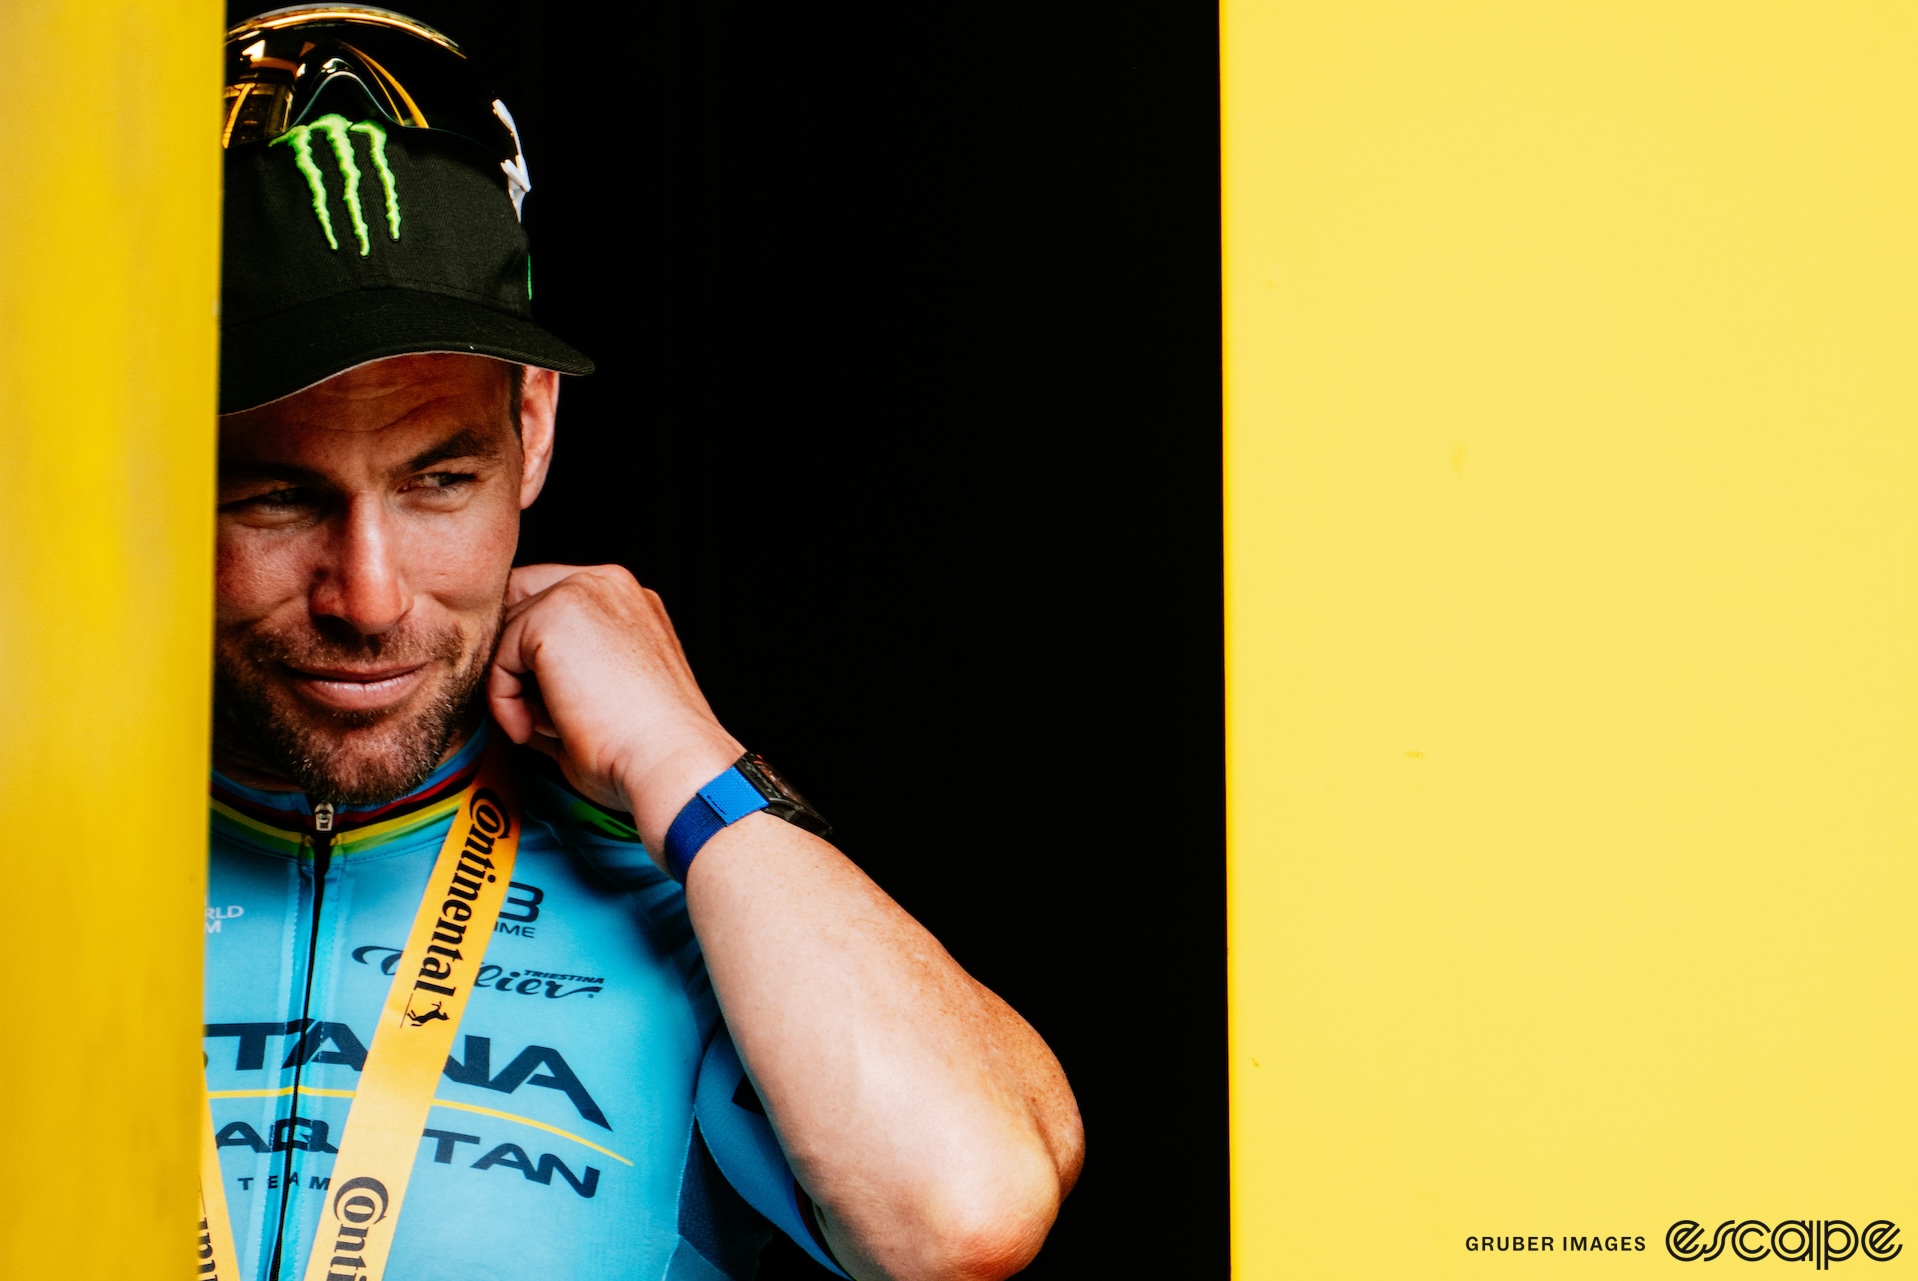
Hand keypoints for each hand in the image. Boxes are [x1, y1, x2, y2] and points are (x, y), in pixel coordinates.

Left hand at [488, 564, 742, 862]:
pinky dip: (504, 701)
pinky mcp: (554, 615)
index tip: (535, 704)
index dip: (529, 653)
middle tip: (530, 716)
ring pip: (508, 632)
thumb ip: (563, 671)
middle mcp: (608, 584)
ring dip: (512, 686)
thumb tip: (511, 684)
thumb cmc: (644, 748)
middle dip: (513, 662)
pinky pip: (498, 656)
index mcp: (627, 600)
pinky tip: (536, 729)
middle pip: (520, 604)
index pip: (550, 600)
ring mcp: (583, 591)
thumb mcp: (604, 693)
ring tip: (545, 728)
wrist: (667, 761)